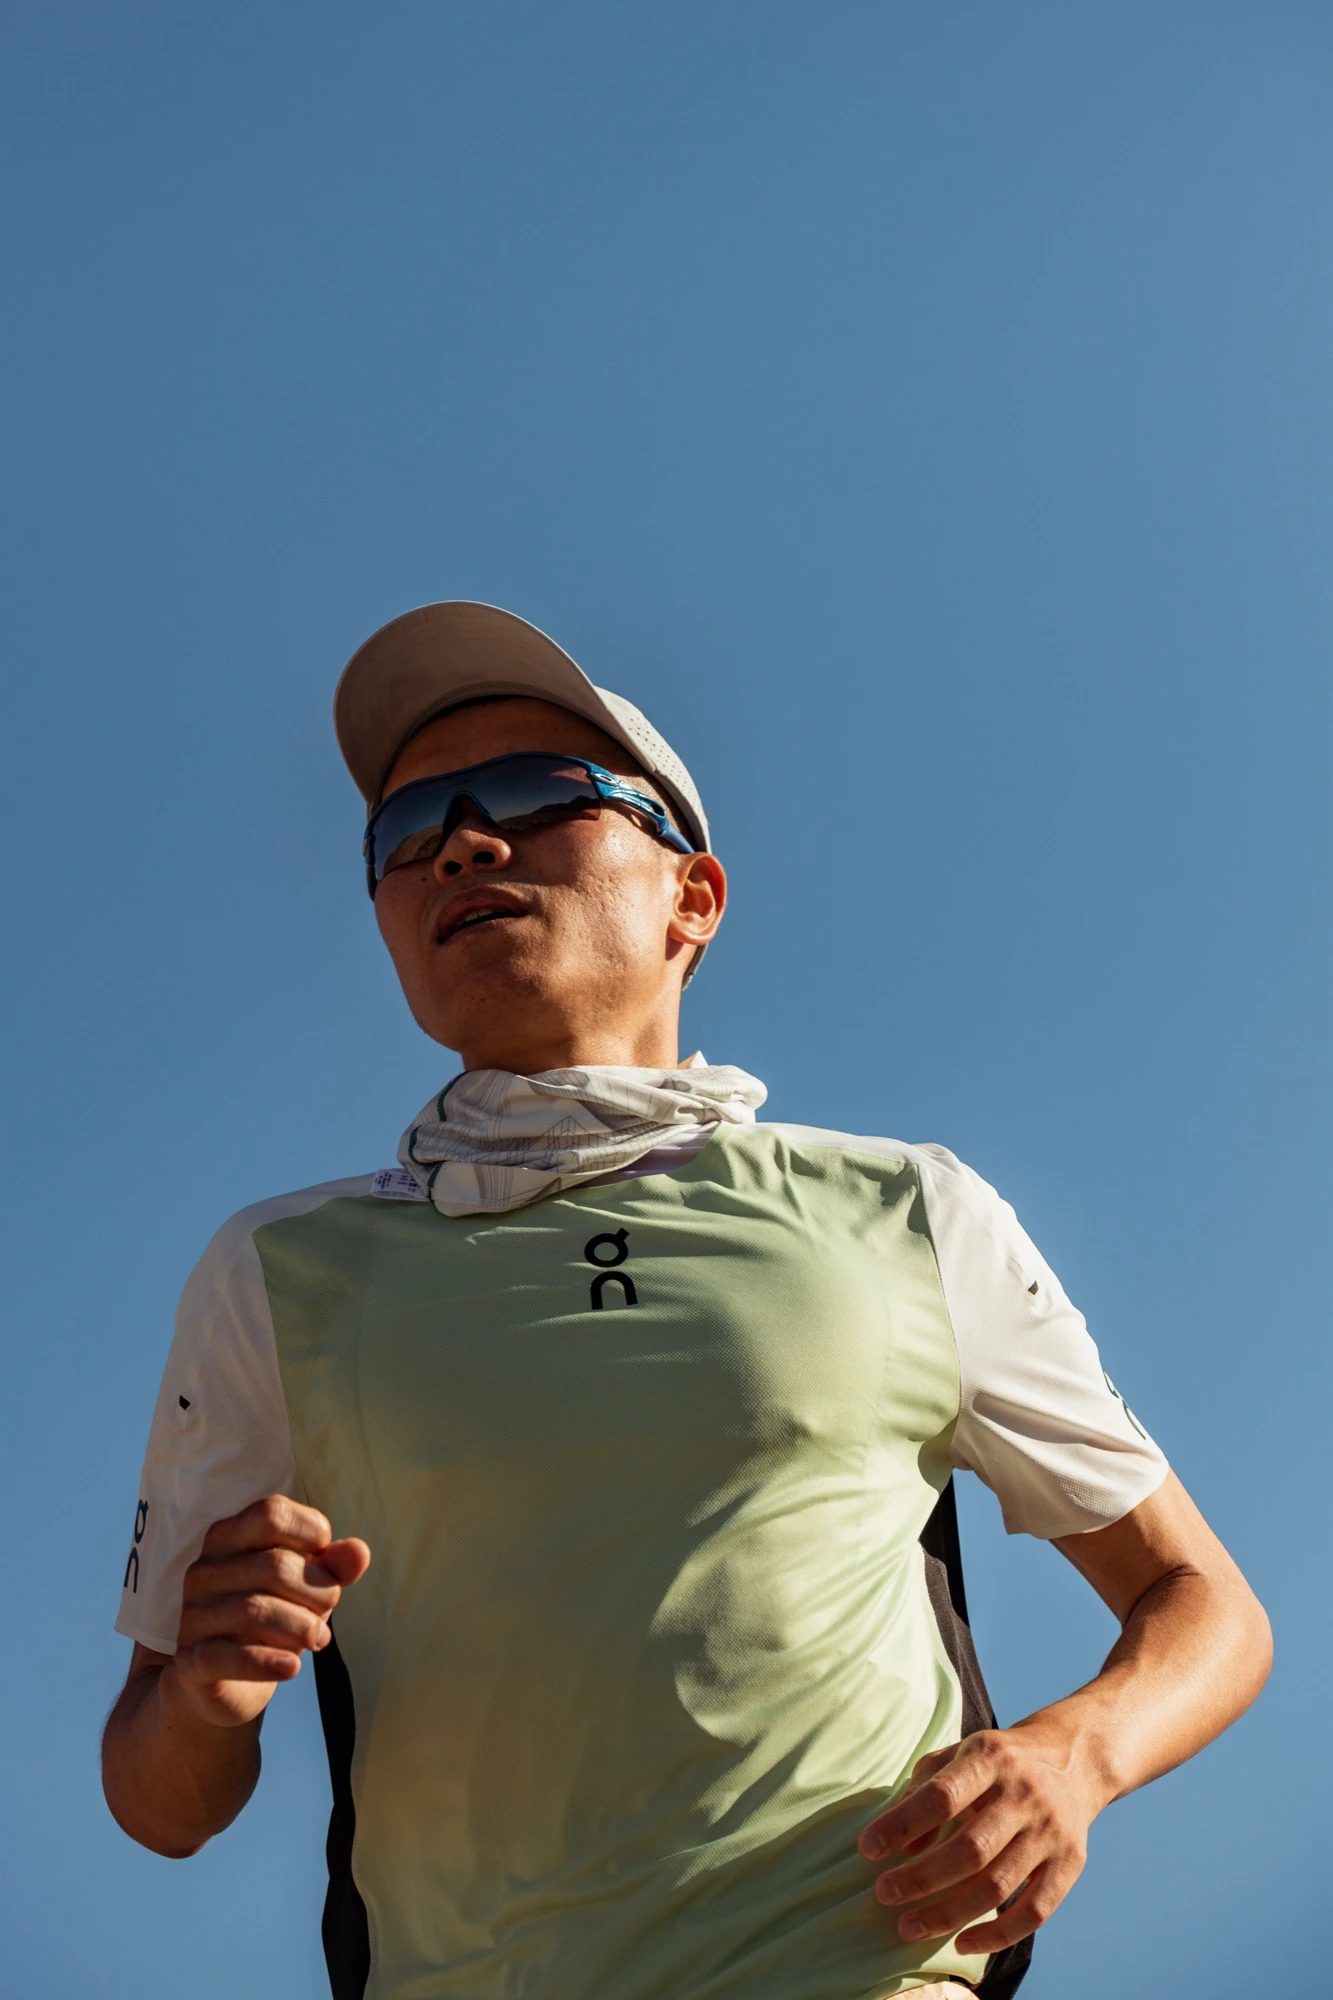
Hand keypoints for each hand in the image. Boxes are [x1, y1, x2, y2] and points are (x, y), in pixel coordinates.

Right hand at [167, 1496, 370, 1729]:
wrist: (225, 1684)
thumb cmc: (272, 1619)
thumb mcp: (308, 1588)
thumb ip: (334, 1567)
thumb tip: (360, 1552)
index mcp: (228, 1537)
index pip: (272, 1513)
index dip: (312, 1533)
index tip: (325, 1561)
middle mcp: (204, 1570)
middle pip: (274, 1565)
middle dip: (318, 1591)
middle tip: (327, 1613)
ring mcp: (193, 1615)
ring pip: (254, 1610)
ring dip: (301, 1627)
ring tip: (317, 1639)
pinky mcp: (191, 1662)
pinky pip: (226, 1656)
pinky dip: (267, 1663)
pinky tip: (293, 1667)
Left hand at [858, 1719, 1106, 1956]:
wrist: (1074, 1760)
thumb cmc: (999, 1761)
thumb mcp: (960, 1754)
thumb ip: (924, 1790)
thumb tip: (900, 1845)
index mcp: (990, 1759)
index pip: (941, 1796)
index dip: (901, 1824)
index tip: (866, 1848)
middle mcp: (1023, 1795)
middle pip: (970, 1849)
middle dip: (921, 1878)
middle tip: (883, 1894)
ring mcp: (1050, 1832)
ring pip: (997, 1886)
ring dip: (948, 1914)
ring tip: (909, 1926)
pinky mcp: (1070, 1864)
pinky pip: (1034, 1912)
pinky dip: (997, 1936)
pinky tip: (962, 1943)